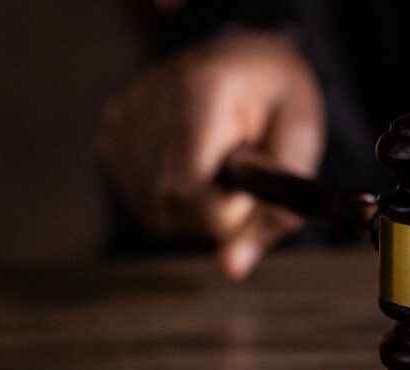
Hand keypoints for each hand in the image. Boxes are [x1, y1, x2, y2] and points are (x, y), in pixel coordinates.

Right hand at [98, 31, 324, 278]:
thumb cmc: (278, 103)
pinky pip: (142, 203)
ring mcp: (123, 117)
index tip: (249, 191)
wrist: (245, 60)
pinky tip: (193, 168)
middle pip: (169, 207)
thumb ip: (274, 211)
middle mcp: (150, 100)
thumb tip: (231, 269)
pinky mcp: (110, 134)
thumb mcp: (300, 146)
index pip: (187, 188)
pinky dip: (173, 202)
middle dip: (214, 214)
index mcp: (202, 91)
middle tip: (241, 178)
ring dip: (194, 211)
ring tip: (218, 168)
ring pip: (153, 214)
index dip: (223, 211)